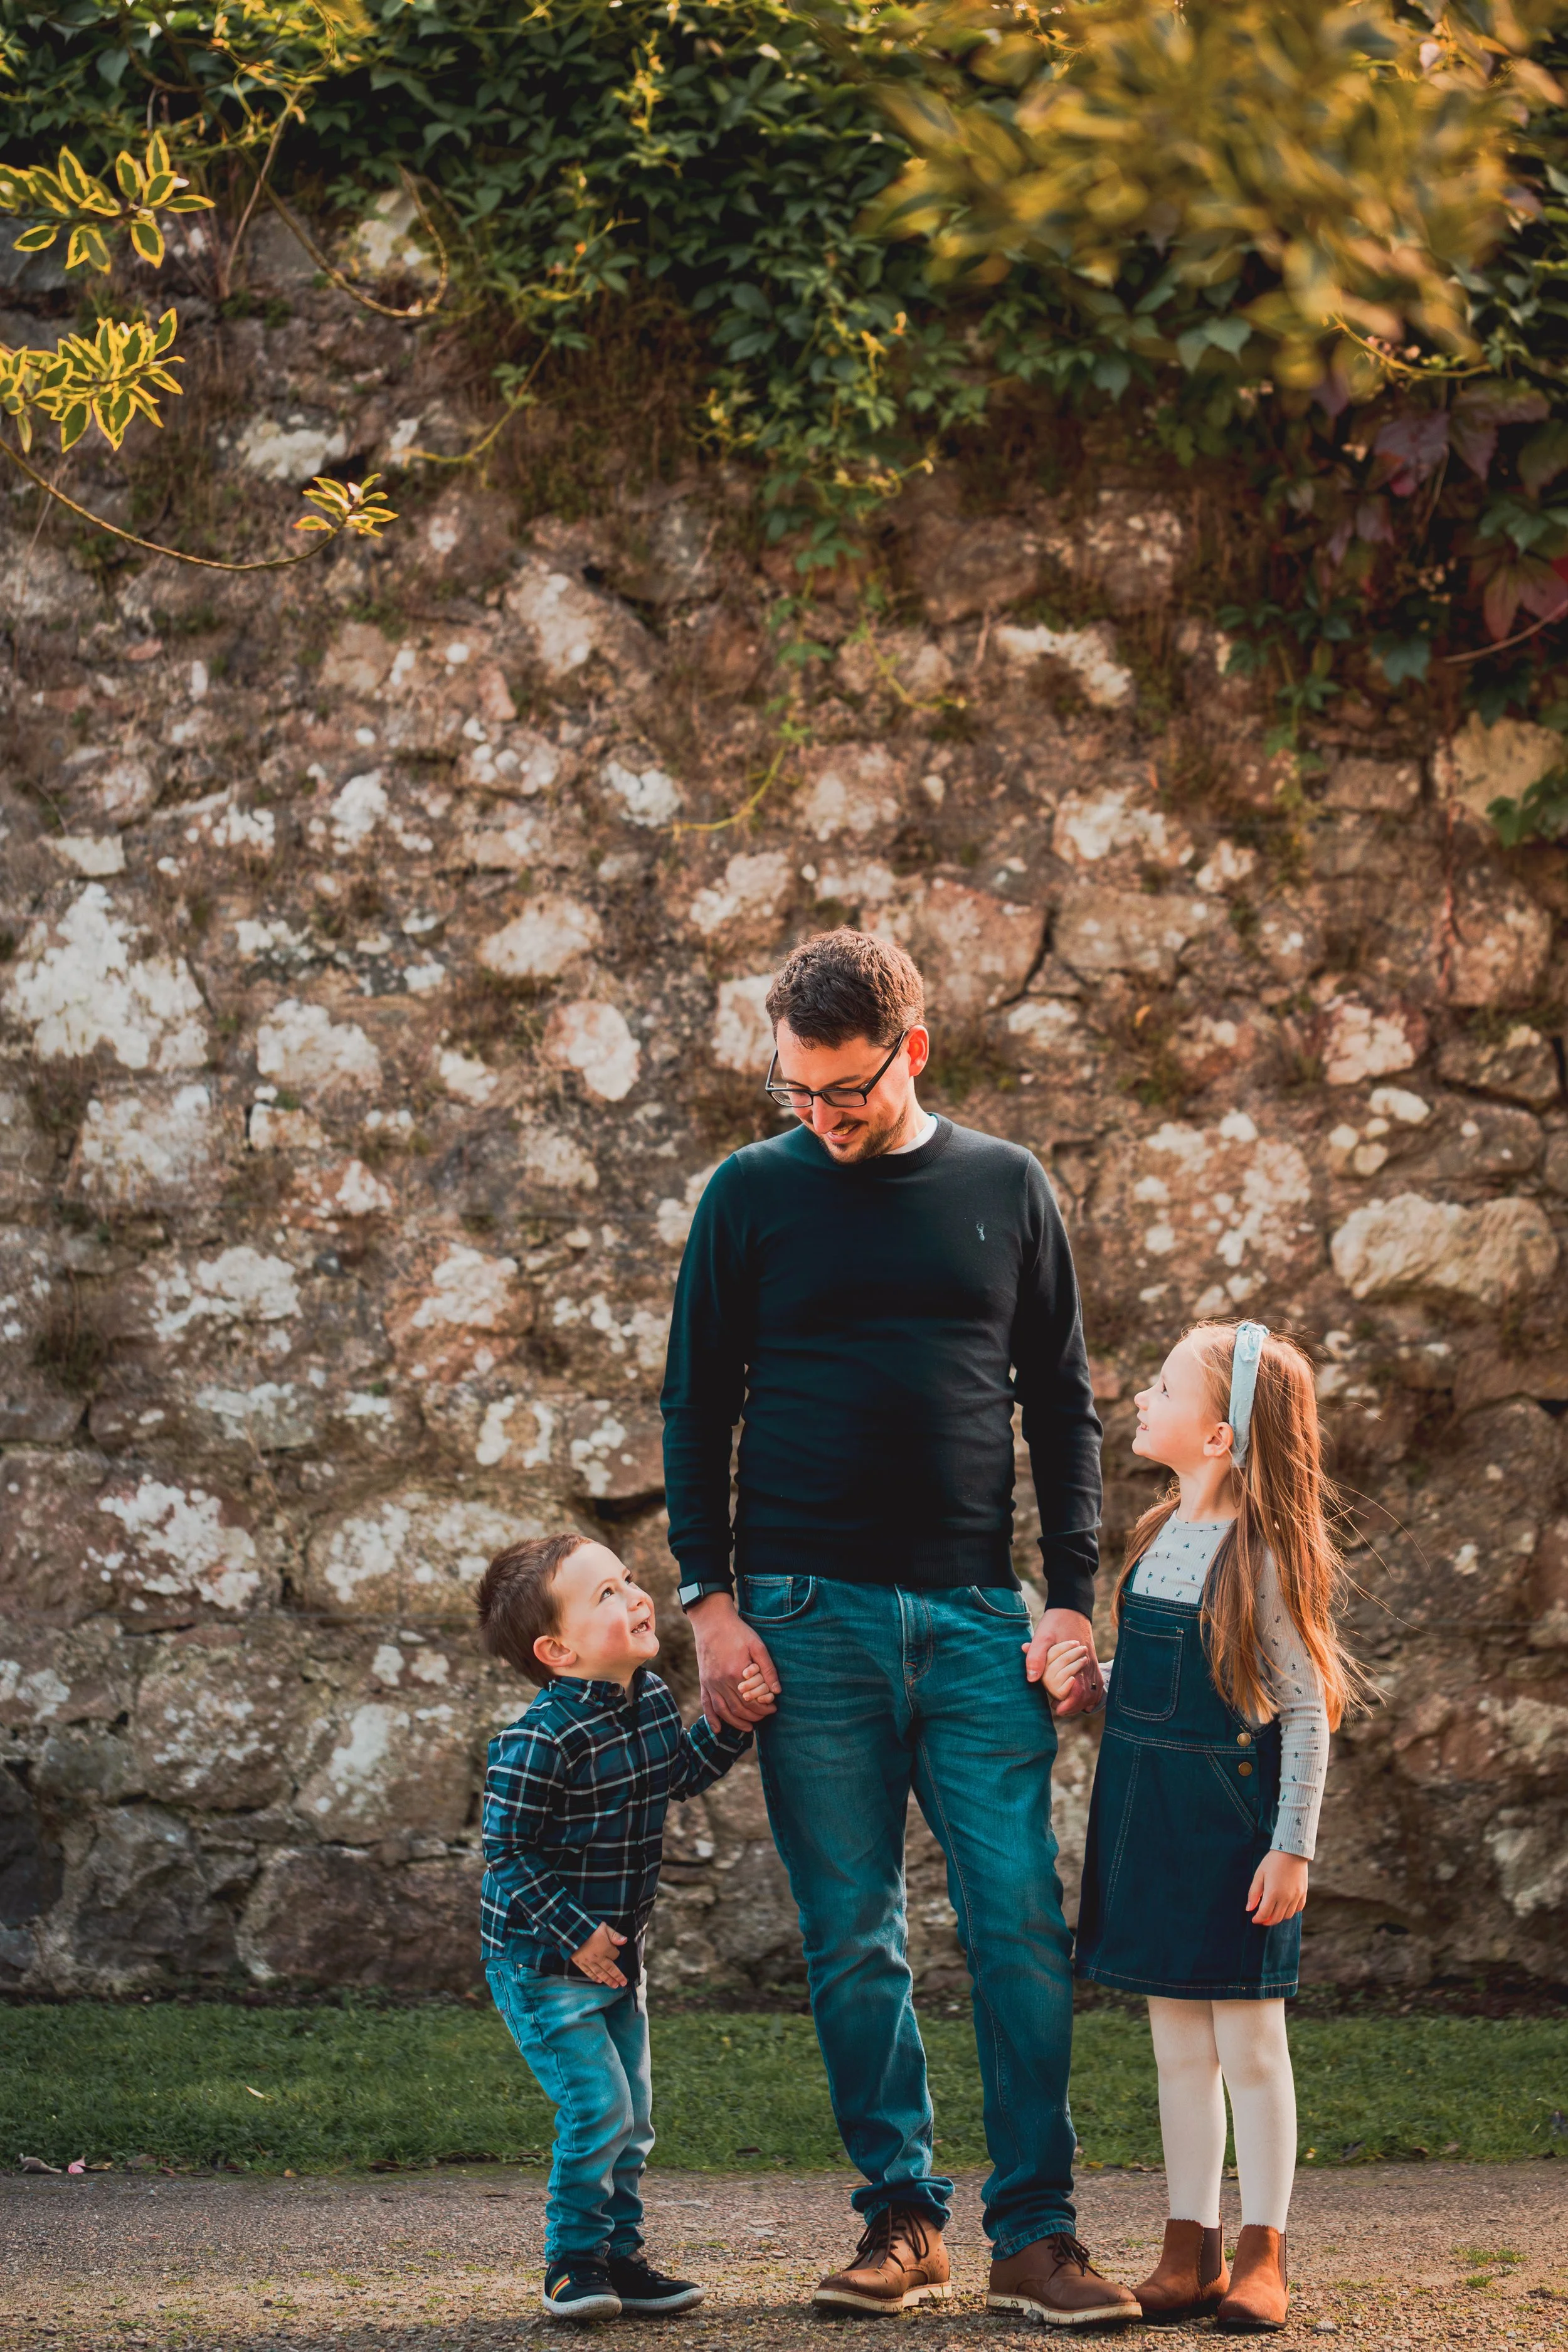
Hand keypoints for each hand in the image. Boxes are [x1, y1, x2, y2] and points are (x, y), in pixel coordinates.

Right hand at [571, 1922, 629, 1986]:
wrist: (572, 1930)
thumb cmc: (590, 1928)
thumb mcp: (604, 1927)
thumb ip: (615, 1935)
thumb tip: (625, 1941)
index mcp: (605, 1948)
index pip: (615, 1955)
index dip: (616, 1953)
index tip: (614, 1950)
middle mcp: (598, 1958)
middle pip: (610, 1969)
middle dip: (617, 1976)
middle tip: (623, 1983)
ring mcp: (588, 1962)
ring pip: (600, 1973)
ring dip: (608, 1980)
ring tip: (614, 1985)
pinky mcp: (580, 1963)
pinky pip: (588, 1972)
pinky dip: (594, 1977)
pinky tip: (599, 1981)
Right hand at [688, 1593, 780, 1731]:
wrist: (712, 1621)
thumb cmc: (737, 1632)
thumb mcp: (757, 1646)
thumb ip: (768, 1669)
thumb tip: (777, 1691)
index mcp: (736, 1673)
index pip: (752, 1702)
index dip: (764, 1709)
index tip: (774, 1708)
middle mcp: (721, 1682)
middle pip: (738, 1709)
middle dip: (754, 1716)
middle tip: (766, 1716)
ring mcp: (710, 1683)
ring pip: (723, 1711)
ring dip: (736, 1722)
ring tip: (749, 1726)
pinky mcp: (703, 1681)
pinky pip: (706, 1704)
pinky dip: (712, 1719)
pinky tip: (718, 1729)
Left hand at [1024, 1607, 1101, 1717]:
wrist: (1072, 1607)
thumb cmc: (1055, 1622)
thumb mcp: (1042, 1636)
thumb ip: (1036, 1657)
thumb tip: (1032, 1679)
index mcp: (1076, 1662)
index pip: (1079, 1693)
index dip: (1068, 1704)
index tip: (1056, 1707)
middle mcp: (1088, 1666)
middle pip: (1087, 1697)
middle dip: (1073, 1706)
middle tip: (1057, 1706)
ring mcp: (1092, 1665)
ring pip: (1093, 1693)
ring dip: (1081, 1702)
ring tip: (1066, 1703)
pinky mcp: (1093, 1662)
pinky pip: (1097, 1685)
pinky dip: (1091, 1695)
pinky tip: (1081, 1698)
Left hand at [1247, 1850, 1308, 1927]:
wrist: (1292, 1851)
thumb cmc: (1272, 1862)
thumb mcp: (1259, 1875)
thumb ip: (1253, 1893)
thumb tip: (1249, 1909)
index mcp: (1273, 1893)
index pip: (1264, 1914)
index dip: (1258, 1919)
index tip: (1254, 1919)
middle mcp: (1286, 1898)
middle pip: (1276, 1918)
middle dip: (1267, 1921)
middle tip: (1261, 1919)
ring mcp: (1296, 1897)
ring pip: (1287, 1916)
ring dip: (1278, 1917)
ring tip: (1272, 1913)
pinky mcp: (1303, 1894)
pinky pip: (1297, 1909)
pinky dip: (1290, 1912)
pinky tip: (1284, 1907)